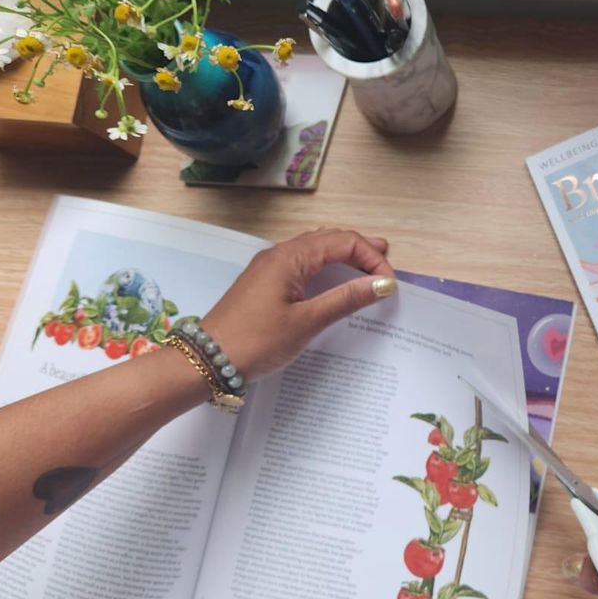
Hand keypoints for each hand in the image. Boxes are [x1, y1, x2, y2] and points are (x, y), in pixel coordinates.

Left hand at [201, 228, 395, 379]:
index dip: (371, 257)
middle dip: (360, 248)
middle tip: (386, 261)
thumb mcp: (307, 322)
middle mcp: (280, 253)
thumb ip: (346, 299)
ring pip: (315, 248)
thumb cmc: (257, 340)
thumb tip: (383, 284)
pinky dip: (326, 265)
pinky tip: (335, 278)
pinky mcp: (265, 281)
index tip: (389, 283)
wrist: (208, 359)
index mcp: (291, 257)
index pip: (343, 242)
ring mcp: (270, 266)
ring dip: (343, 254)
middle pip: (329, 238)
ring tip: (368, 264)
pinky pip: (303, 262)